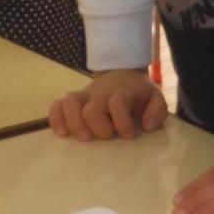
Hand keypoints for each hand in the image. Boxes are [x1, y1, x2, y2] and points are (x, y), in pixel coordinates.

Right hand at [49, 69, 166, 139]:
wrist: (122, 75)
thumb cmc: (138, 94)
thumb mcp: (154, 98)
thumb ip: (157, 111)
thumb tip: (147, 126)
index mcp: (122, 92)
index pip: (117, 102)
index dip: (122, 121)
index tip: (128, 134)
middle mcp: (101, 93)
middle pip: (92, 109)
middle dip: (99, 127)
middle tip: (107, 135)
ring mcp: (85, 96)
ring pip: (70, 103)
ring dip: (74, 123)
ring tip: (84, 138)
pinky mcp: (73, 102)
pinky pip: (57, 105)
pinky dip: (56, 118)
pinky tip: (61, 134)